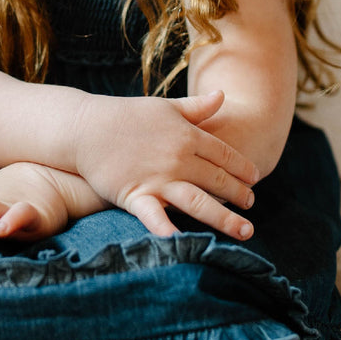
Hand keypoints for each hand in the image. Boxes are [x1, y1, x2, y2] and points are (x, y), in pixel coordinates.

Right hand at [73, 90, 259, 238]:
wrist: (85, 127)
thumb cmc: (125, 115)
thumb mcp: (165, 106)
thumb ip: (196, 107)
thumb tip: (223, 95)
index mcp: (188, 135)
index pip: (225, 155)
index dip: (243, 168)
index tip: (254, 179)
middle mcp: (178, 158)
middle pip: (219, 181)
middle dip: (240, 195)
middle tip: (251, 205)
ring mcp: (158, 178)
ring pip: (199, 201)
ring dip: (224, 219)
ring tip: (246, 232)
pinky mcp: (136, 195)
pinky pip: (156, 217)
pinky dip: (169, 230)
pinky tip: (186, 244)